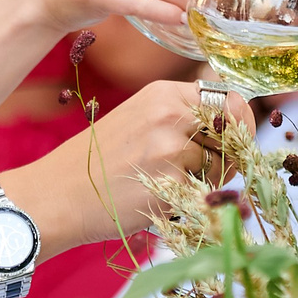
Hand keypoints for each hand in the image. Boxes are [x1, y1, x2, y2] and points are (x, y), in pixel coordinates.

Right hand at [35, 79, 219, 235]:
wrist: (57, 194)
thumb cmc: (98, 161)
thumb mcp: (139, 118)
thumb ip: (181, 115)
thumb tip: (233, 123)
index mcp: (164, 94)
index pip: (230, 101)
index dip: (240, 123)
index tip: (235, 139)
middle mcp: (171, 116)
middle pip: (232, 135)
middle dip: (228, 156)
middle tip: (204, 170)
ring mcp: (172, 152)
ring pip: (222, 169)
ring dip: (207, 183)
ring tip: (169, 186)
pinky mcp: (170, 188)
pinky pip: (203, 196)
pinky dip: (190, 203)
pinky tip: (159, 201)